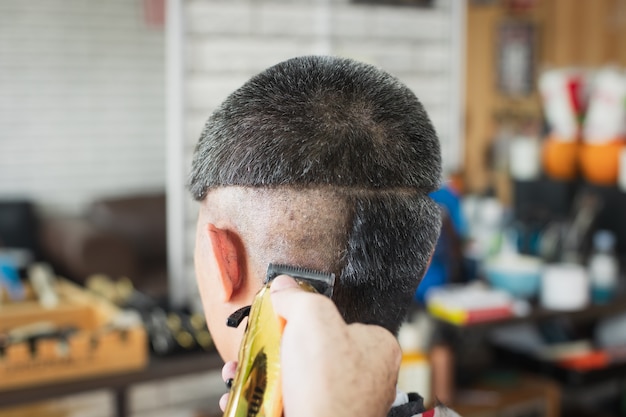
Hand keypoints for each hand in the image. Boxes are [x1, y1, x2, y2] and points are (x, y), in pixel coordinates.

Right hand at [220, 275, 400, 416]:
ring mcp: (341, 401)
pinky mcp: (318, 416)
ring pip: (294, 374)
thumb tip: (283, 286)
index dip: (305, 314)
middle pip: (310, 346)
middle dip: (275, 344)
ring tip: (241, 368)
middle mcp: (363, 375)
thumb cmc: (330, 390)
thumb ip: (298, 296)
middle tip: (257, 342)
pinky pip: (287, 400)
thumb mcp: (313, 319)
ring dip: (262, 370)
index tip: (281, 313)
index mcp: (375, 345)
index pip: (338, 316)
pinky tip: (244, 392)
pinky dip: (262, 396)